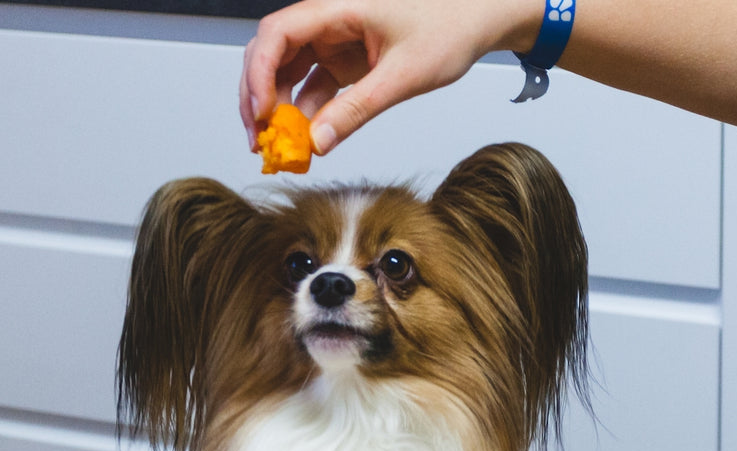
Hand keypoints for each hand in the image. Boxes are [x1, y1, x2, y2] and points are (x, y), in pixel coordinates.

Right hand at [240, 0, 539, 155]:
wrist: (478, 17)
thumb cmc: (450, 25)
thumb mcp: (403, 75)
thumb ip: (358, 109)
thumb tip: (318, 142)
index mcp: (339, 7)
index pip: (277, 34)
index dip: (259, 74)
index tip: (260, 113)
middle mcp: (328, 20)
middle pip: (271, 54)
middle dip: (257, 97)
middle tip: (260, 140)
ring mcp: (333, 40)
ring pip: (286, 73)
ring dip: (278, 110)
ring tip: (279, 149)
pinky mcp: (343, 60)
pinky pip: (311, 87)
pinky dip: (304, 114)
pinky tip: (305, 142)